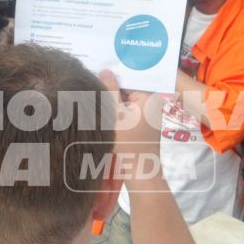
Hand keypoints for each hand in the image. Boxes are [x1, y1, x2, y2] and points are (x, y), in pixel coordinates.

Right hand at [100, 71, 163, 187]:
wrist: (139, 173)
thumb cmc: (128, 143)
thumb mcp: (115, 114)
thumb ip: (110, 91)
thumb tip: (106, 70)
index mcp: (149, 97)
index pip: (128, 80)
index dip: (112, 78)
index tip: (96, 74)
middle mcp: (152, 105)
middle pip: (127, 92)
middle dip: (111, 92)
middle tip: (91, 87)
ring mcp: (148, 118)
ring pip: (125, 104)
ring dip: (112, 104)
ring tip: (94, 100)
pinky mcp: (143, 129)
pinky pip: (128, 115)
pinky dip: (117, 115)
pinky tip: (104, 116)